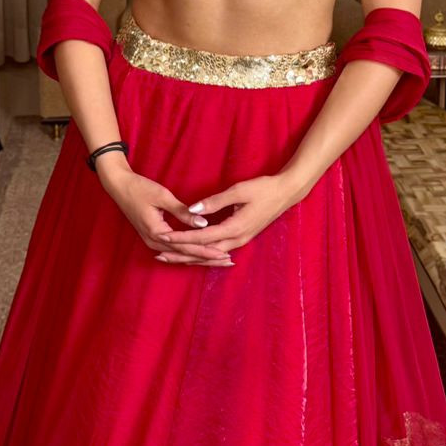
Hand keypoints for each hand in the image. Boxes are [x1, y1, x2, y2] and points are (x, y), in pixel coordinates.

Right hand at [98, 162, 233, 265]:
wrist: (118, 186)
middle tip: (229, 261)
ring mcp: (152, 241)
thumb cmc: (139, 188)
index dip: (207, 251)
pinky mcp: (154, 237)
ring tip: (220, 260)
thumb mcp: (163, 197)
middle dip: (207, 259)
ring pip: (181, 255)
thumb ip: (182, 212)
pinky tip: (201, 255)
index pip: (187, 247)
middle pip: (185, 256)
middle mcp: (154, 242)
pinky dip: (190, 253)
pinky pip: (175, 250)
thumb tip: (203, 223)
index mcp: (157, 233)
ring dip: (200, 258)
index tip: (225, 253)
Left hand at [157, 172, 307, 259]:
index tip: (164, 238)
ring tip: (170, 256)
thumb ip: (215, 201)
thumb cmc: (263, 189)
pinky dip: (202, 254)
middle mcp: (236, 240)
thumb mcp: (239, 191)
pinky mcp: (241, 238)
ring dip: (190, 256)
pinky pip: (217, 251)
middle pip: (203, 252)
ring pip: (210, 255)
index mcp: (234, 228)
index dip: (181, 238)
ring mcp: (240, 241)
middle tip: (159, 254)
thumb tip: (193, 209)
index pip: (201, 238)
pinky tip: (192, 254)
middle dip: (181, 254)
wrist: (286, 194)